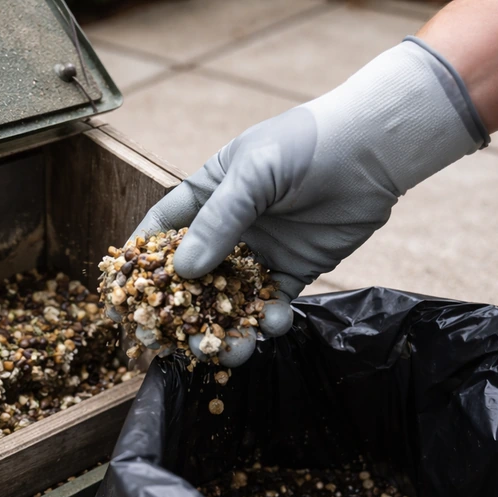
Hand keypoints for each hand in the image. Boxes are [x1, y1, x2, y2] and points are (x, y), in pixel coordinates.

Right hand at [129, 38, 487, 364]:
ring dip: (228, 326)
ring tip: (232, 350)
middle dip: (185, 312)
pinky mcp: (293, 270)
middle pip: (193, 278)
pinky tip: (276, 324)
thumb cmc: (304, 145)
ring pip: (231, 298)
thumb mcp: (253, 174)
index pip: (162, 231)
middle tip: (179, 343)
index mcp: (206, 196)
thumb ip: (219, 221)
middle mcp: (227, 228)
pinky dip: (271, 318)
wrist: (372, 150)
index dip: (142, 262)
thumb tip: (184, 272)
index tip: (125, 296)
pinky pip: (272, 303)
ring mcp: (259, 252)